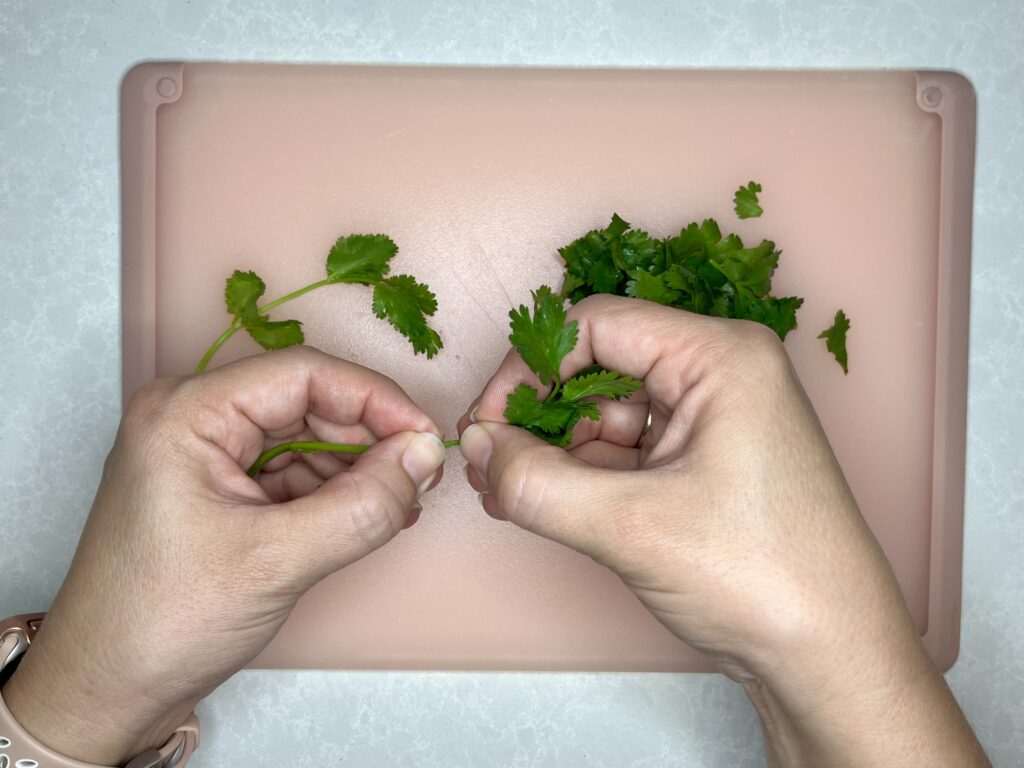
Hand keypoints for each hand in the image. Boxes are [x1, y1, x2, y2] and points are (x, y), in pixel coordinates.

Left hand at [2, 346, 447, 764]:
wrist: (106, 690)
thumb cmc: (161, 622)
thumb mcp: (274, 561)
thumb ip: (361, 506)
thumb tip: (424, 457)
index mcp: (189, 412)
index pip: (304, 374)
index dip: (374, 399)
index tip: (425, 437)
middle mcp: (197, 420)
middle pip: (309, 403)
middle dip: (369, 440)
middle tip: (418, 479)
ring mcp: (210, 455)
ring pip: (308, 439)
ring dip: (358, 470)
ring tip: (397, 507)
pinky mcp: (223, 489)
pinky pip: (295, 472)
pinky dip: (337, 493)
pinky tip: (369, 517)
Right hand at [459, 294, 987, 766]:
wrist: (829, 657)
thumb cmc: (759, 578)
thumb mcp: (630, 525)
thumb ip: (535, 482)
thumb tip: (475, 447)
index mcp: (720, 357)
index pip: (596, 326)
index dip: (530, 367)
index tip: (487, 423)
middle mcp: (719, 373)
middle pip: (598, 367)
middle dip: (539, 416)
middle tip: (492, 468)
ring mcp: (712, 418)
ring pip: (606, 412)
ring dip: (555, 450)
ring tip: (513, 496)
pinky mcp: (702, 461)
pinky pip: (625, 449)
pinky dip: (582, 474)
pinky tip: (547, 505)